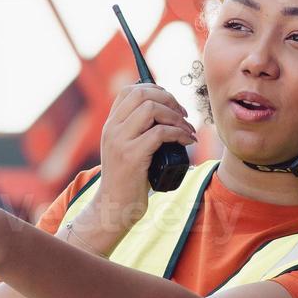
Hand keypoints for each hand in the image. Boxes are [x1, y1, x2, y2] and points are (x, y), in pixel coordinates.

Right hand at [87, 84, 195, 231]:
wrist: (115, 207)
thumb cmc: (129, 179)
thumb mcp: (127, 149)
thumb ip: (137, 131)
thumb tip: (167, 111)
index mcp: (111, 125)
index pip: (129, 90)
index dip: (155, 90)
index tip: (171, 103)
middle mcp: (112, 129)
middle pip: (142, 94)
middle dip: (169, 100)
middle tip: (183, 115)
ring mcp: (120, 141)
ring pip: (151, 109)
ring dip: (175, 116)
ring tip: (187, 129)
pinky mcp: (132, 156)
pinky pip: (160, 133)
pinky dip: (178, 134)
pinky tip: (187, 142)